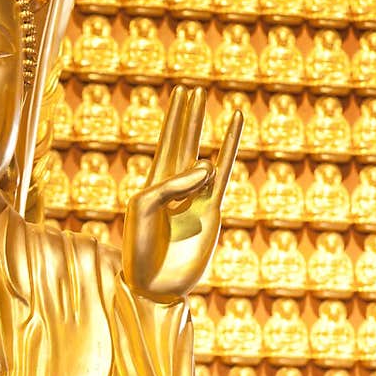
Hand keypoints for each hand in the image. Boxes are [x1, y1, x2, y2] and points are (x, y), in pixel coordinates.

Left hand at [121, 86, 241, 303]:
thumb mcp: (145, 206)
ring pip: (204, 156)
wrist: (153, 284)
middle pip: (183, 143)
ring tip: (220, 105)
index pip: (166, 143)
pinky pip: (223, 175)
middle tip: (194, 90)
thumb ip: (174, 182)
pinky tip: (236, 129)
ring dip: (207, 131)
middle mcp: (174, 188)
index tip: (182, 92)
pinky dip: (229, 150)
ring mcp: (195, 198)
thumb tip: (209, 164)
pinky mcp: (211, 211)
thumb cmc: (140, 247)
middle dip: (188, 118)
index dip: (174, 118)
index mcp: (152, 185)